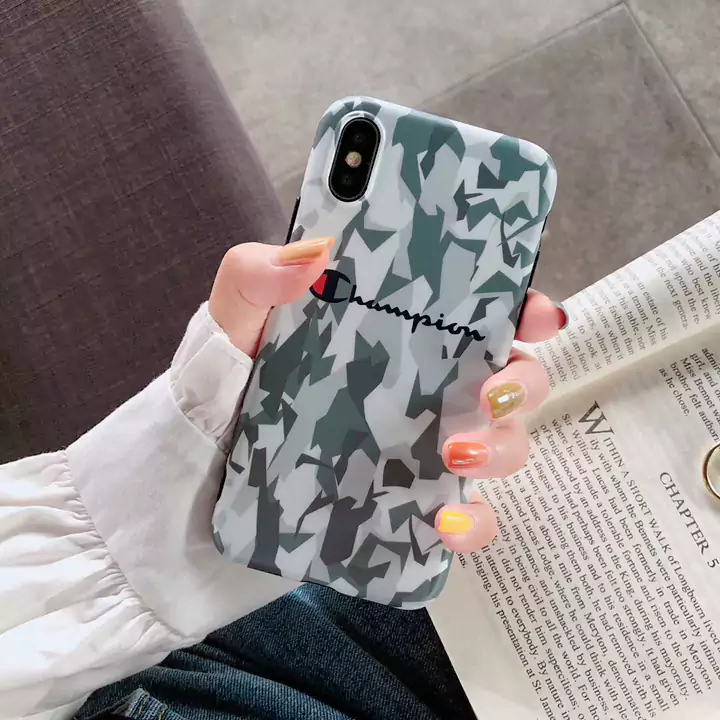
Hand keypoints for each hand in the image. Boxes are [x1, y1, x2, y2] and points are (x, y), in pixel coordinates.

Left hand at [209, 237, 566, 553]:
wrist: (180, 504)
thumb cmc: (210, 403)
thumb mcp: (226, 331)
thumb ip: (253, 279)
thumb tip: (314, 250)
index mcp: (386, 336)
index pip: (471, 311)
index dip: (518, 306)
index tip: (535, 311)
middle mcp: (411, 390)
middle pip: (504, 377)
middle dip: (524, 379)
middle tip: (494, 387)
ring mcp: (410, 451)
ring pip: (498, 444)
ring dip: (503, 447)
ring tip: (457, 454)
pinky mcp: (401, 509)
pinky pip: (462, 518)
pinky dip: (472, 523)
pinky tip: (446, 523)